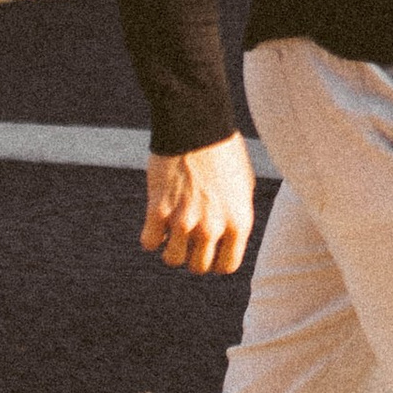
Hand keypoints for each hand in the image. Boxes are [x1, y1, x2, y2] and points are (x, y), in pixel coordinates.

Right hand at [142, 134, 257, 275]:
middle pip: (197, 267)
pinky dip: (150, 236)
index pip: (226, 267)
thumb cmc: (223, 151)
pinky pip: (149, 242)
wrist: (197, 125)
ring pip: (171, 259)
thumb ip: (235, 215)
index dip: (216, 261)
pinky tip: (156, 222)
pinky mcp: (158, 210)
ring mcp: (184, 221)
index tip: (209, 251)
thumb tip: (227, 236)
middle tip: (188, 239)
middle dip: (192, 256)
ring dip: (170, 248)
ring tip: (172, 230)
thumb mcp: (243, 186)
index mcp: (239, 222)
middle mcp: (213, 228)